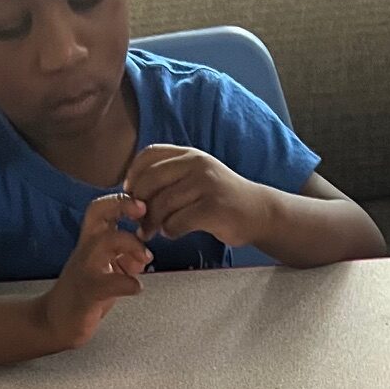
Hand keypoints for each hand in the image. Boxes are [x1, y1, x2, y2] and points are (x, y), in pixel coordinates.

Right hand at [42, 194, 152, 349]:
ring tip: (146, 258)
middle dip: (121, 205)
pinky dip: (128, 283)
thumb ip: (124, 259)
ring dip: (131, 244)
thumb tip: (145, 254)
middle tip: (143, 211)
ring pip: (104, 242)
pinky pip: (109, 283)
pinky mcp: (87, 293)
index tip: (142, 204)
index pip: (100, 209)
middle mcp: (85, 250)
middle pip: (97, 213)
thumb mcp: (105, 272)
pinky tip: (137, 287)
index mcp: (89, 243)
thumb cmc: (81, 297)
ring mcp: (84, 270)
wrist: (54, 323)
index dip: (121, 200)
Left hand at [124, 146, 267, 249]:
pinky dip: (170, 231)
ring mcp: (206, 186)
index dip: (134, 174)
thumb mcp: (197, 177)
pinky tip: (174, 233)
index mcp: (189, 155)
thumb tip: (133, 193)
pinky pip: (177, 222)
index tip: (131, 193)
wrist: (258, 212)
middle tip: (138, 221)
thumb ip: (170, 178)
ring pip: (162, 204)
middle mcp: (197, 165)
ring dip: (152, 222)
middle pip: (151, 181)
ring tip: (154, 231)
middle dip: (138, 204)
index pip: (150, 155)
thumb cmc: (221, 199)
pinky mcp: (212, 209)